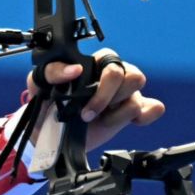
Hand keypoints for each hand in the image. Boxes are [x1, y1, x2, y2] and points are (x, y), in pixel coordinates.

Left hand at [26, 48, 164, 150]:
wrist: (50, 135)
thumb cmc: (46, 104)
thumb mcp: (39, 84)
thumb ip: (52, 71)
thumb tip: (74, 70)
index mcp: (93, 65)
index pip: (111, 59)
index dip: (102, 81)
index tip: (82, 96)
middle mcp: (111, 77)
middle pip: (133, 76)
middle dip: (109, 97)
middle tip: (88, 113)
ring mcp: (124, 95)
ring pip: (139, 95)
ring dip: (119, 112)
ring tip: (102, 119)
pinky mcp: (132, 114)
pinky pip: (154, 108)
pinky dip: (145, 116)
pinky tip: (129, 122)